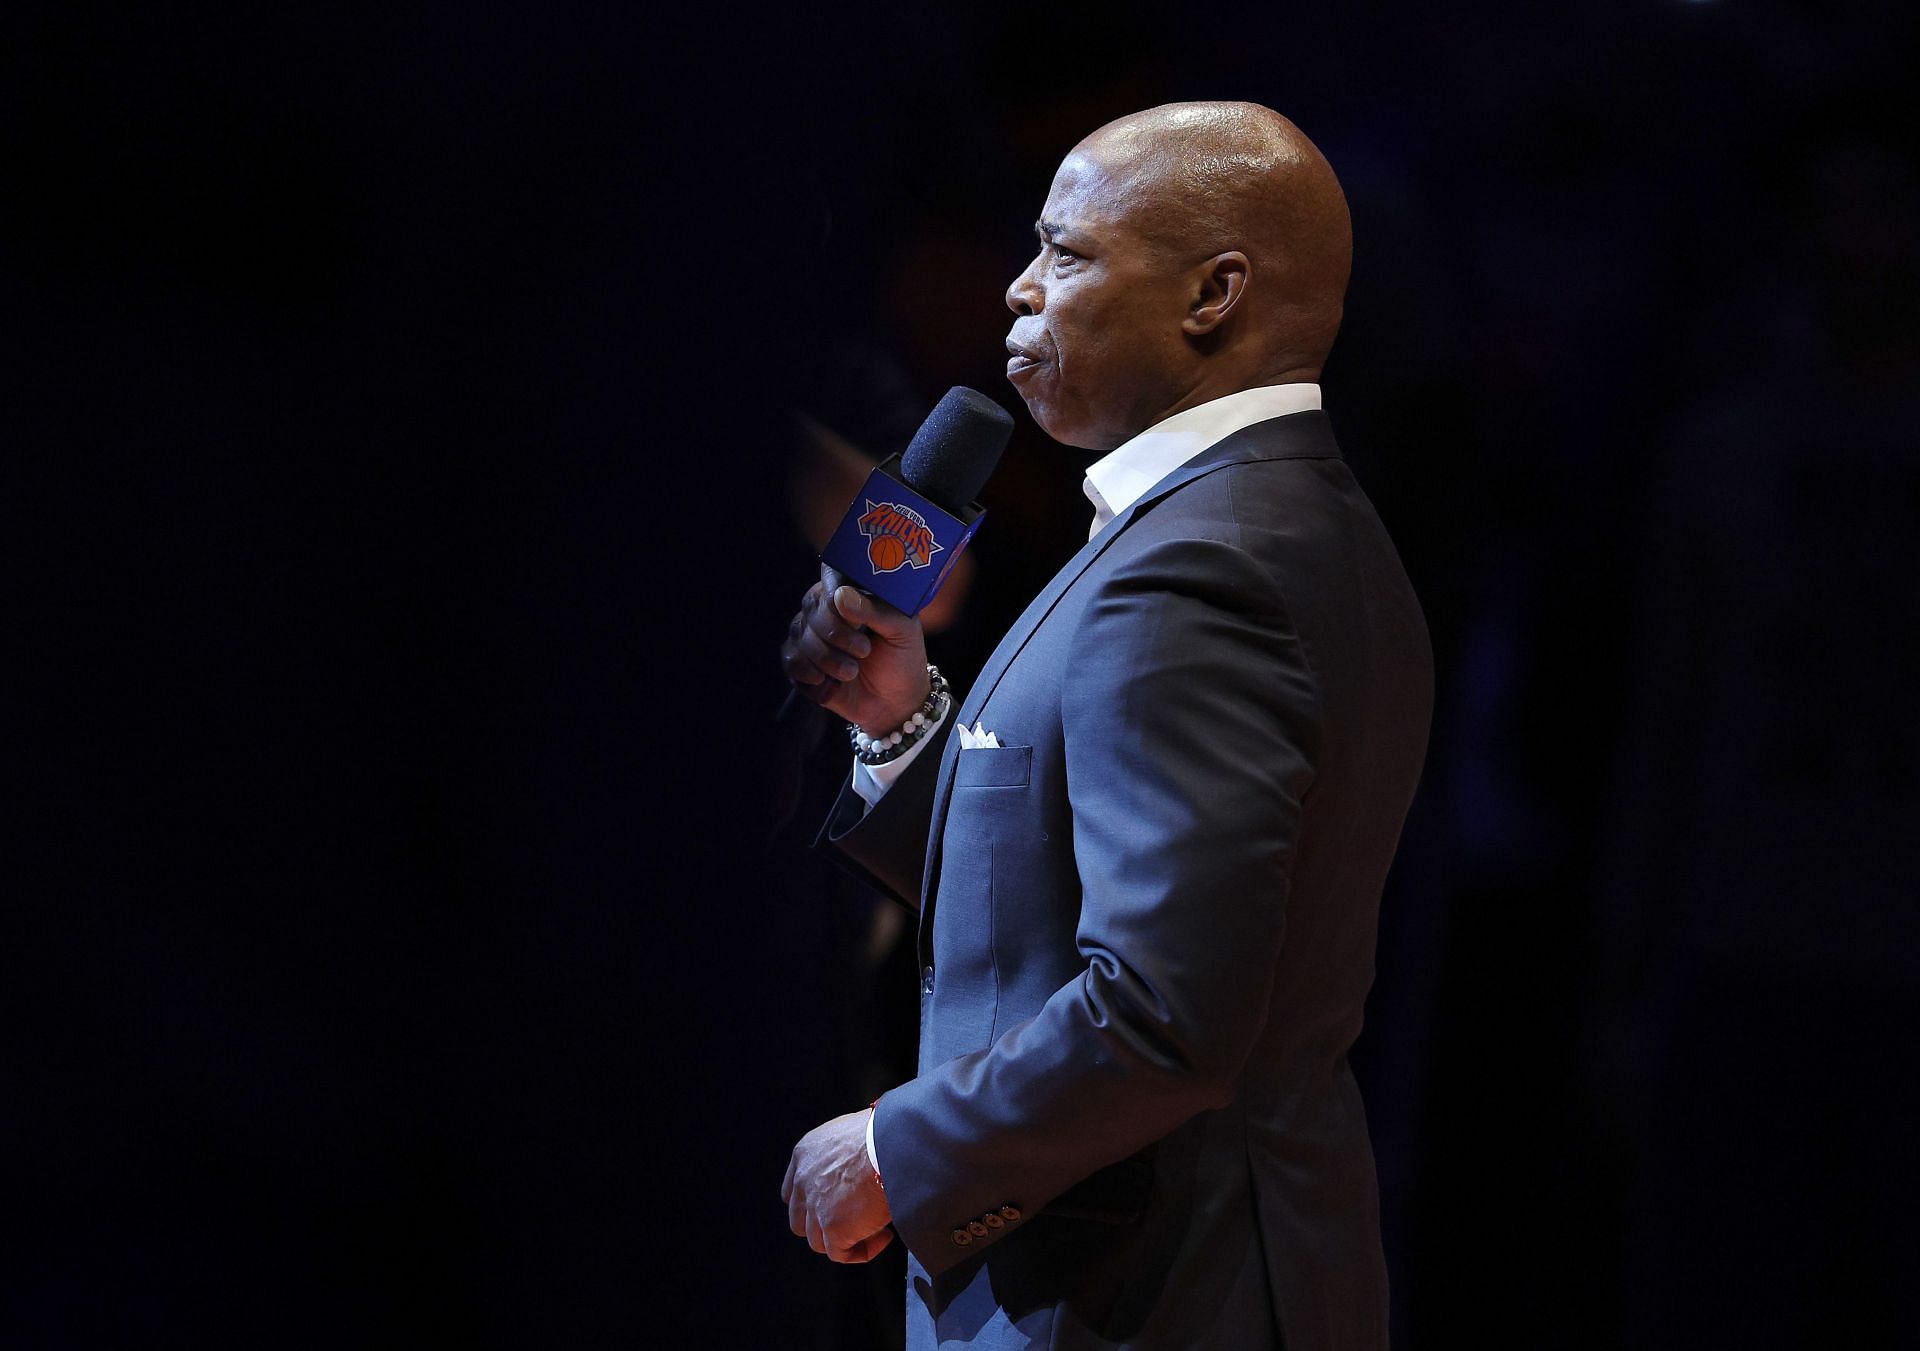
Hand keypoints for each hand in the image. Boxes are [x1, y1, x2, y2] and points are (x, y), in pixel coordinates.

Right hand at [779, 582, 929, 735]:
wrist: (894, 702)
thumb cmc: (902, 660)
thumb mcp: (903, 631)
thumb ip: (876, 610)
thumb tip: (841, 595)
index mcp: (852, 592)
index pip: (831, 580)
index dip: (839, 601)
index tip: (858, 624)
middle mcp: (825, 608)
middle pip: (814, 609)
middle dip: (838, 636)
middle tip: (864, 651)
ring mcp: (809, 634)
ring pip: (801, 636)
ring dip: (829, 660)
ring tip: (852, 672)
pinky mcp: (800, 660)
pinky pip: (791, 660)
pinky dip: (811, 674)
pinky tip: (830, 681)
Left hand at [781, 1108, 893, 1262]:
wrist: (895, 1143)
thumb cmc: (885, 1134)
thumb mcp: (850, 1134)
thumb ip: (841, 1157)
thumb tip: (856, 1175)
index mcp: (805, 1154)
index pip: (793, 1191)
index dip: (813, 1205)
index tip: (835, 1207)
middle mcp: (803, 1181)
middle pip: (801, 1221)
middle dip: (825, 1226)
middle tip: (855, 1220)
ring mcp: (816, 1207)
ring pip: (819, 1241)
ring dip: (847, 1239)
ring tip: (877, 1227)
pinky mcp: (834, 1228)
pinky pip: (841, 1254)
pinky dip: (863, 1251)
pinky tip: (884, 1236)